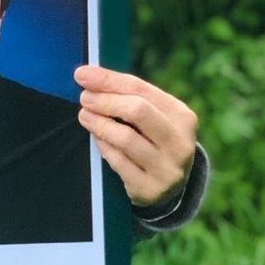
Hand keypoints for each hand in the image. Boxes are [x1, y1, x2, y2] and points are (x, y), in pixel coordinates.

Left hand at [74, 65, 198, 208]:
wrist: (169, 187)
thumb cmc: (153, 139)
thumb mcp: (152, 116)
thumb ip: (128, 96)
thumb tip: (89, 75)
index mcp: (183, 116)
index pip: (141, 89)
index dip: (108, 80)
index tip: (82, 74)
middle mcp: (180, 142)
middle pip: (138, 111)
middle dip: (106, 101)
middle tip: (84, 98)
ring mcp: (168, 168)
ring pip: (126, 138)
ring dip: (100, 124)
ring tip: (84, 115)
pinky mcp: (151, 189)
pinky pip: (119, 162)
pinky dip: (104, 146)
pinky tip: (96, 138)